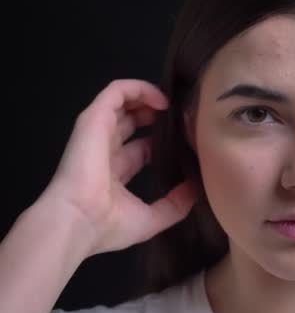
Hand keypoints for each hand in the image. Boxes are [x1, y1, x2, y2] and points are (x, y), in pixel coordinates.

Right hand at [38, 79, 196, 255]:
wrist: (79, 222)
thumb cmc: (109, 224)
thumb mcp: (152, 218)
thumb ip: (175, 204)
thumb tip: (196, 190)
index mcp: (116, 172)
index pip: (143, 148)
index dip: (164, 141)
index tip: (188, 142)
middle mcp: (107, 149)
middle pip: (134, 122)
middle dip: (159, 116)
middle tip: (184, 119)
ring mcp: (99, 132)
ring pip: (125, 102)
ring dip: (150, 97)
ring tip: (175, 105)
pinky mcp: (94, 118)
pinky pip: (116, 91)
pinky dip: (139, 88)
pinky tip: (162, 101)